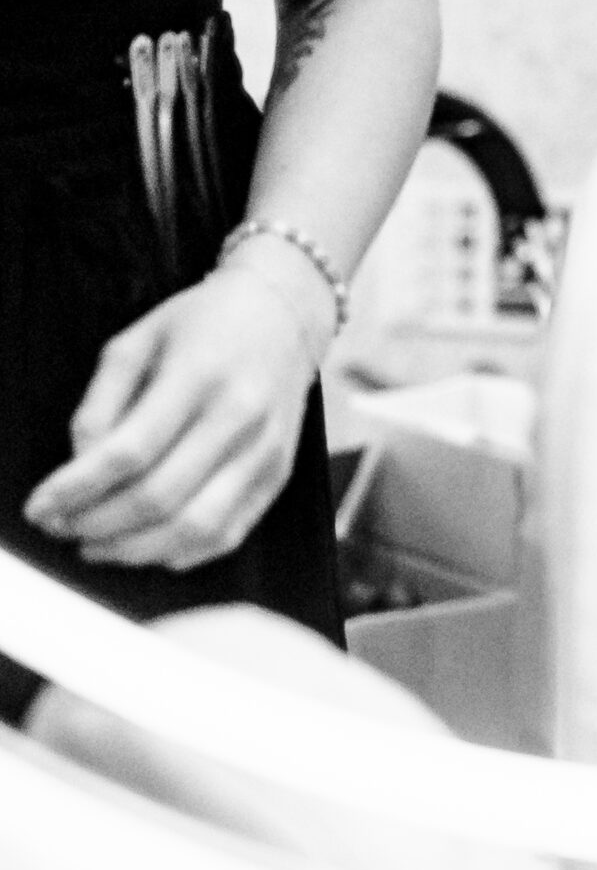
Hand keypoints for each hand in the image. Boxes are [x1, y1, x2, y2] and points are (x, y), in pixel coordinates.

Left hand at [21, 244, 331, 569]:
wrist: (285, 316)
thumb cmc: (206, 324)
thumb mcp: (136, 341)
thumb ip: (100, 404)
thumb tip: (79, 469)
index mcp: (200, 376)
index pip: (130, 452)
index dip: (75, 489)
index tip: (39, 507)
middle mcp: (240, 418)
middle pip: (159, 497)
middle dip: (96, 524)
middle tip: (60, 527)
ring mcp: (265, 452)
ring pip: (194, 528)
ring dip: (133, 549)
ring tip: (95, 545)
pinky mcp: (278, 475)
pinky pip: (227, 534)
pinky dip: (178, 554)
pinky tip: (144, 545)